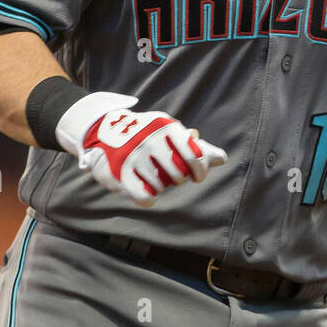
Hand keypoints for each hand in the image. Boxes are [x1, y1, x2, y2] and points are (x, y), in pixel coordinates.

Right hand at [57, 94, 227, 206]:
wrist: (104, 129)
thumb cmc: (147, 135)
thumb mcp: (170, 134)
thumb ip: (196, 147)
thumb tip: (222, 159)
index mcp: (167, 127)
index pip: (196, 156)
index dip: (200, 171)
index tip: (197, 176)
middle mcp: (152, 139)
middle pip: (179, 175)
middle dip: (177, 178)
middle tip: (169, 173)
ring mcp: (135, 154)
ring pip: (162, 186)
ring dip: (160, 186)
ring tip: (152, 176)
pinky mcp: (119, 171)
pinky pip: (144, 197)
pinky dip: (148, 199)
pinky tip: (147, 193)